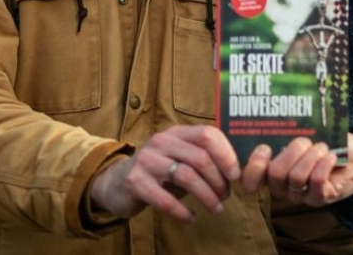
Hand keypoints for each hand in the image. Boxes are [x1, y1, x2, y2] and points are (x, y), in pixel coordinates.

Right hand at [89, 125, 240, 222]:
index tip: (235, 175)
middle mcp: (161, 142)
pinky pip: (165, 199)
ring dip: (206, 196)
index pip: (208, 133)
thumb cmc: (158, 171)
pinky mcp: (135, 182)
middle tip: (226, 196)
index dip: (226, 154)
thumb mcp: (180, 158)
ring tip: (216, 208)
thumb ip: (203, 159)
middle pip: (200, 157)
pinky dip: (183, 211)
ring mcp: (146, 161)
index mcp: (177, 132)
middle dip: (218, 180)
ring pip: (186, 176)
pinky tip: (192, 218)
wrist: (115, 182)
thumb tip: (237, 171)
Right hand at [242, 133, 352, 206]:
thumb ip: (288, 130)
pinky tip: (331, 156)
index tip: (265, 147)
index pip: (250, 179)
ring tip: (322, 148)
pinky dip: (324, 165)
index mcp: (271, 169)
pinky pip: (315, 183)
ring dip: (312, 156)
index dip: (253, 166)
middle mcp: (282, 186)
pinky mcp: (319, 198)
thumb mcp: (304, 132)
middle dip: (292, 151)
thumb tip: (278, 114)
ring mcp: (300, 195)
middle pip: (274, 174)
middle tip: (305, 141)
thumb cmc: (325, 140)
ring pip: (295, 178)